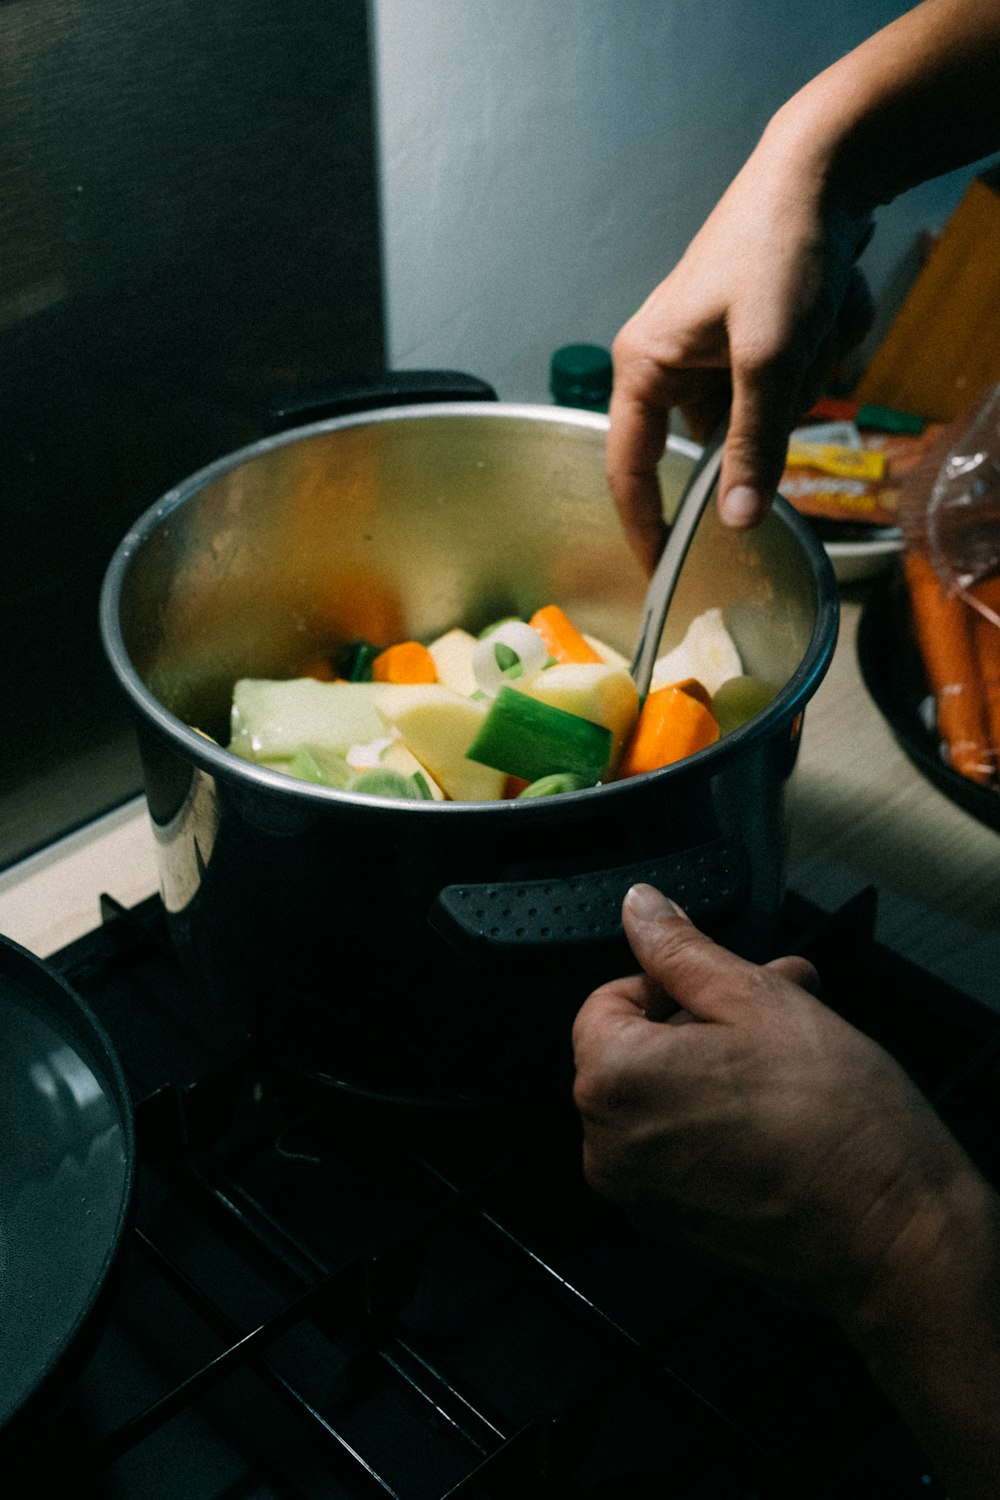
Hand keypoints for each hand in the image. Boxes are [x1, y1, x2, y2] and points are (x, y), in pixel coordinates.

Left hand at [572, 884, 971, 1311]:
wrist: (894, 1236)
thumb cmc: (835, 1122)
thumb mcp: (759, 1000)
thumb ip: (683, 949)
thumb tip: (640, 907)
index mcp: (613, 1079)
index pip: (607, 1000)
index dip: (669, 981)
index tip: (723, 984)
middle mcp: (609, 1145)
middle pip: (636, 1051)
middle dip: (705, 1019)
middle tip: (778, 1002)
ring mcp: (641, 1194)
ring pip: (664, 1099)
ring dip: (720, 1065)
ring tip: (793, 1051)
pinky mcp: (677, 1227)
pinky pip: (681, 1151)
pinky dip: (720, 1121)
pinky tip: (784, 1107)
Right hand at [606, 120, 873, 571]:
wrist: (822, 169)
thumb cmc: (777, 251)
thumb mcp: (769, 360)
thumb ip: (752, 446)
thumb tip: (737, 522)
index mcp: (643, 368)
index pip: (629, 471)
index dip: (646, 526)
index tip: (664, 573)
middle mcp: (666, 365)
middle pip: (718, 442)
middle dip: (773, 412)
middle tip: (800, 358)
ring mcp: (708, 351)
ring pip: (763, 414)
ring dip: (806, 377)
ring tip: (816, 315)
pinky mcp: (746, 338)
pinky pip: (786, 381)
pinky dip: (818, 353)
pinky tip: (825, 302)